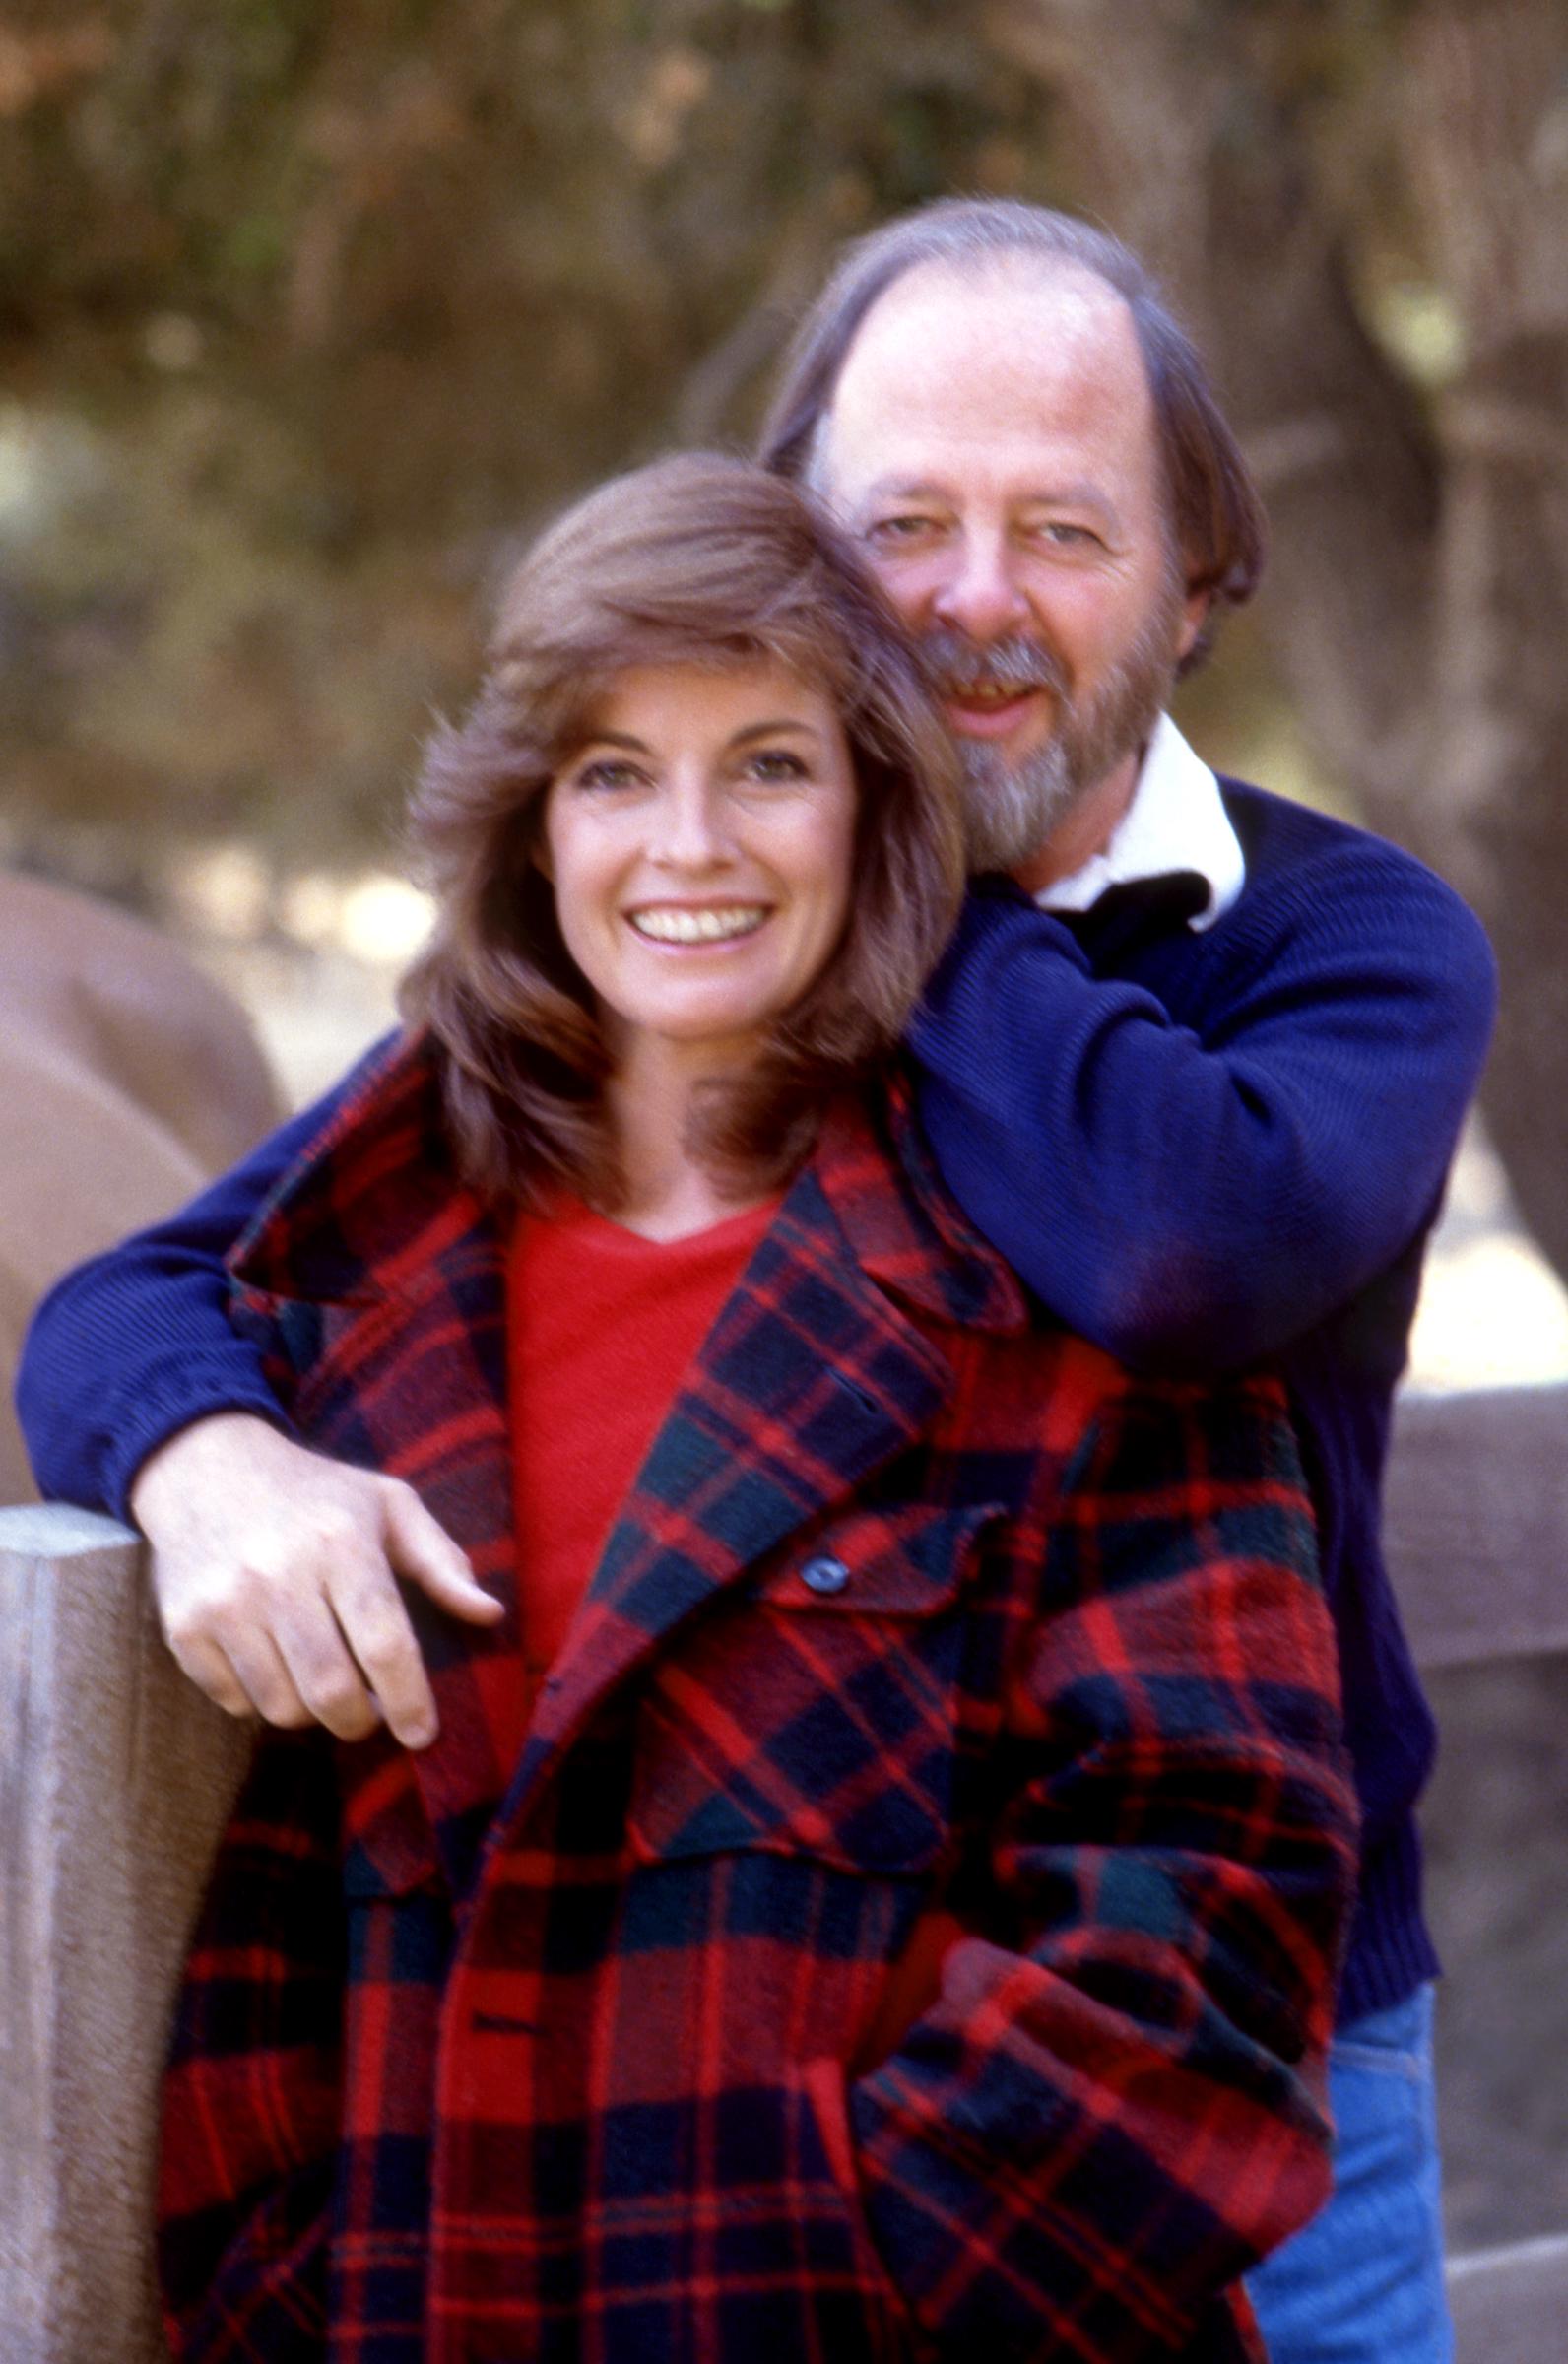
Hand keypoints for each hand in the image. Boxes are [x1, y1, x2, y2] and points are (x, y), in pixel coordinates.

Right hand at [129, 1412, 503, 1746]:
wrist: (205, 1468)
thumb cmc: (316, 1493)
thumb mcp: (388, 1505)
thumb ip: (442, 1561)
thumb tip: (489, 1614)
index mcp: (341, 1543)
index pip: (384, 1644)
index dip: (410, 1700)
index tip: (424, 1734)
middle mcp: (278, 1575)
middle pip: (331, 1691)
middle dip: (362, 1721)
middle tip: (372, 1715)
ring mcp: (225, 1604)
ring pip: (282, 1706)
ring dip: (313, 1715)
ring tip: (325, 1684)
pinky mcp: (184, 1627)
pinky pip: (236, 1702)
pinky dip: (263, 1702)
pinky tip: (276, 1667)